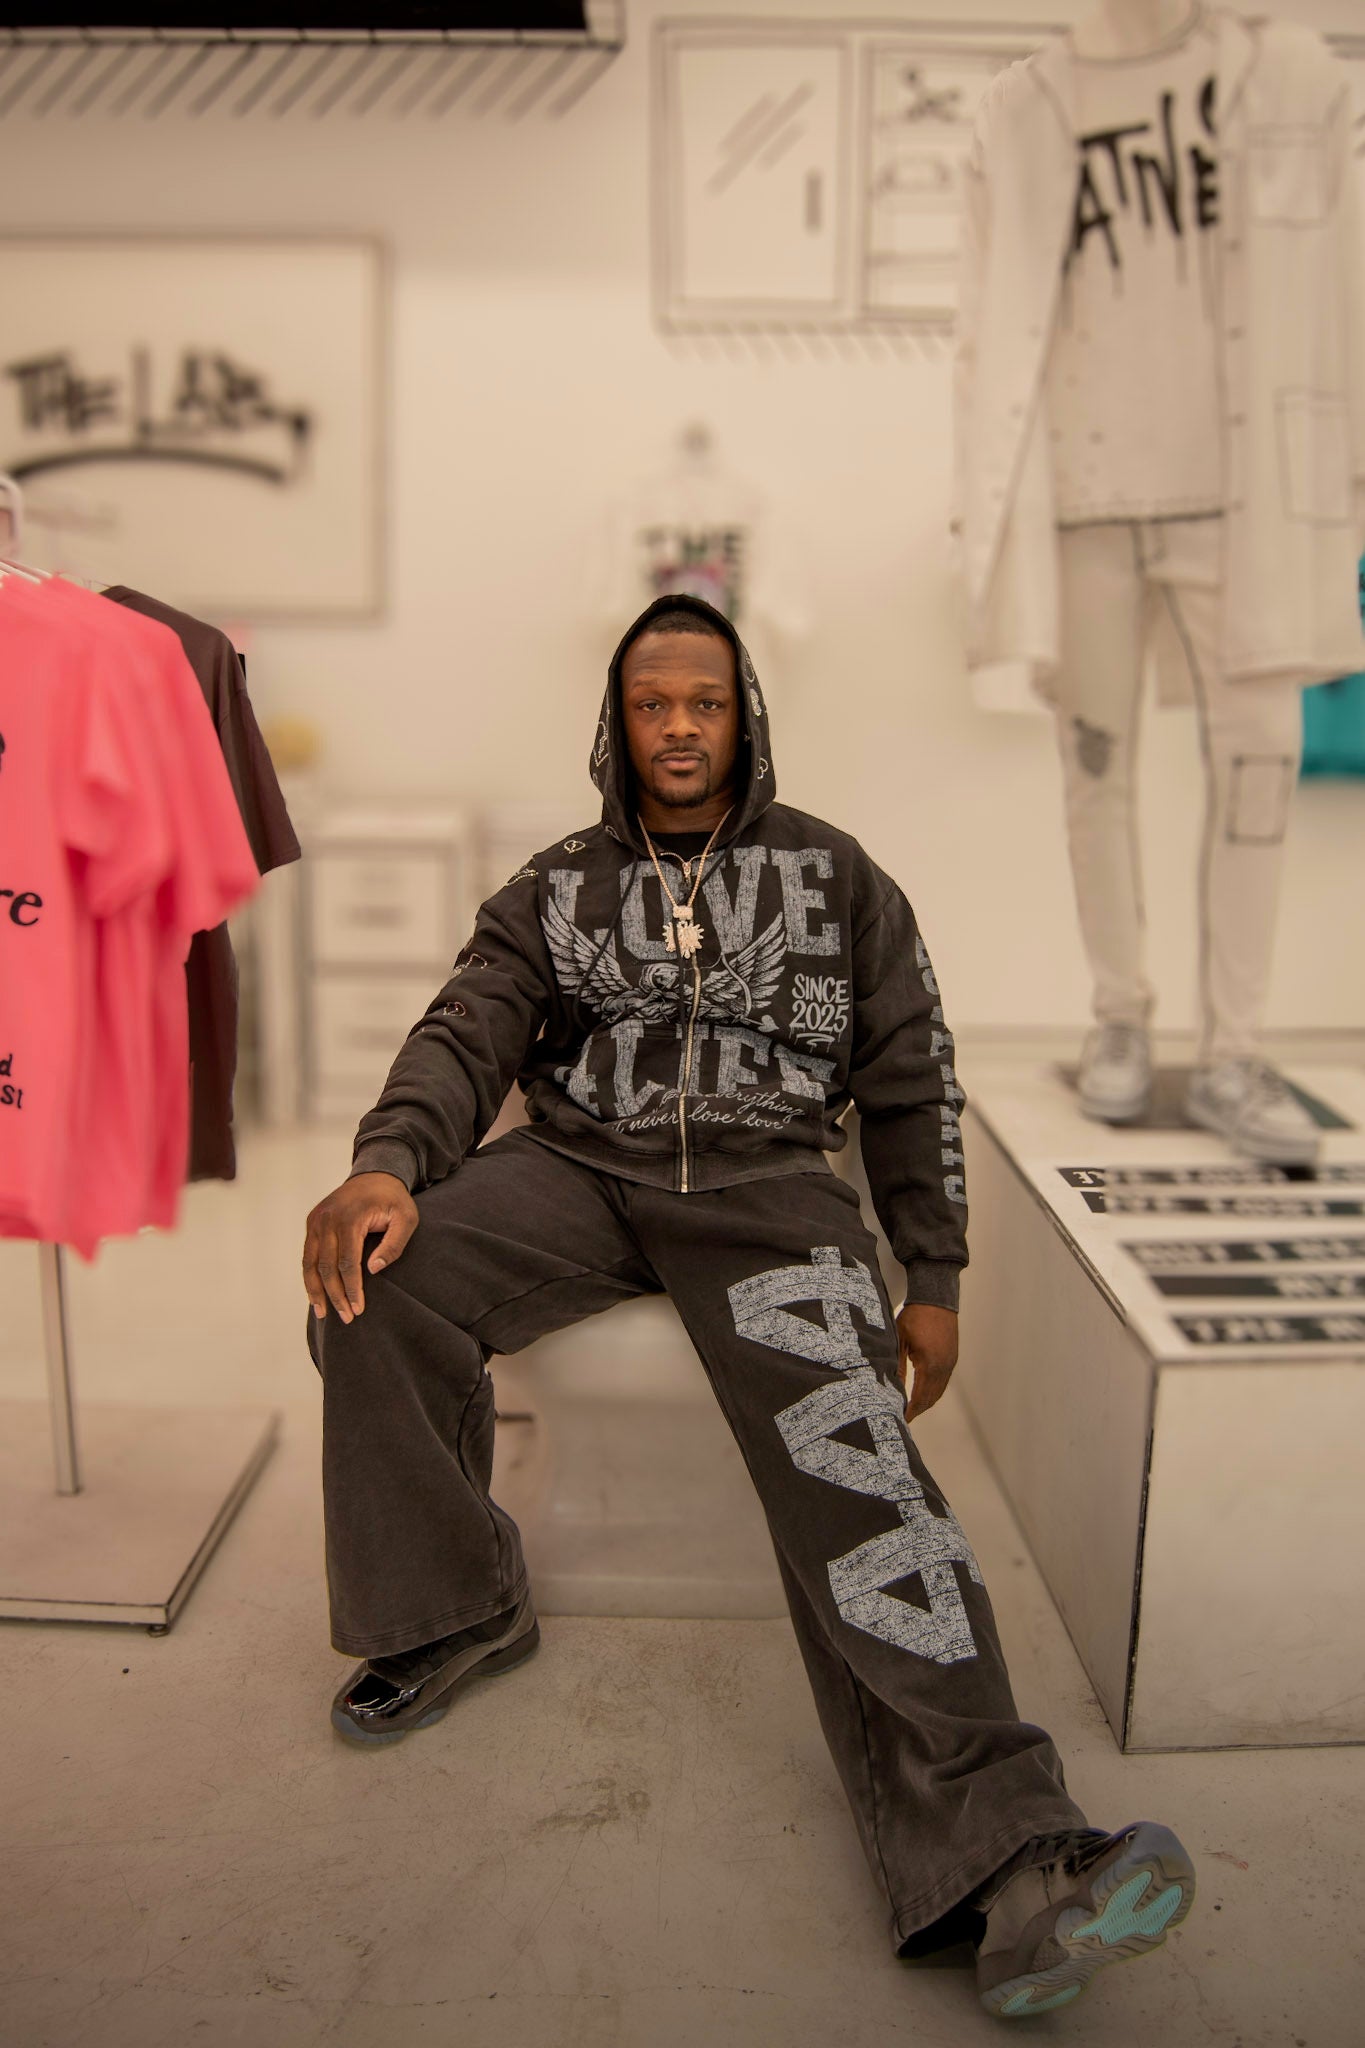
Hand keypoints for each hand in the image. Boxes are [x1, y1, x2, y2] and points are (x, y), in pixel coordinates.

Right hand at [303, 1172, 418, 1324]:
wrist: (375, 1174)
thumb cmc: (394, 1200)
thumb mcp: (406, 1218)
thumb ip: (394, 1244)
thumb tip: (373, 1270)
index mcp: (350, 1218)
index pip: (347, 1263)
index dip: (352, 1289)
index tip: (358, 1309)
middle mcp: (327, 1219)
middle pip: (326, 1266)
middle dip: (335, 1295)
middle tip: (346, 1318)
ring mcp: (316, 1220)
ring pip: (310, 1263)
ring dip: (315, 1291)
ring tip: (323, 1313)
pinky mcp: (312, 1222)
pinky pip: (307, 1254)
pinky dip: (309, 1276)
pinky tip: (315, 1294)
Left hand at [895, 1303, 957, 1423]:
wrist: (936, 1298)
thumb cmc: (915, 1316)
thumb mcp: (900, 1341)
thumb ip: (898, 1367)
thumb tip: (892, 1388)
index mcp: (930, 1365)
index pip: (920, 1397)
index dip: (910, 1411)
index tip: (900, 1419)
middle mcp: (944, 1367)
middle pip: (931, 1398)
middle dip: (918, 1410)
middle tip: (903, 1418)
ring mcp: (950, 1363)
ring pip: (939, 1391)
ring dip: (926, 1402)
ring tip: (911, 1409)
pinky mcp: (952, 1357)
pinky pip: (943, 1381)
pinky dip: (933, 1391)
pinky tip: (923, 1393)